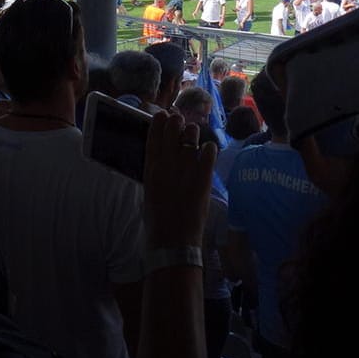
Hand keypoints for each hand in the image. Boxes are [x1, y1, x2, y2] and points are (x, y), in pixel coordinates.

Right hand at [141, 109, 215, 248]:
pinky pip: (209, 149)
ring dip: (193, 133)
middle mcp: (168, 162)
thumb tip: (163, 157)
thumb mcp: (149, 190)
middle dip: (178, 123)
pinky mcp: (204, 176)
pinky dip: (209, 149)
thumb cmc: (157, 220)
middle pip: (174, 127)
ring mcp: (186, 167)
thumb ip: (156, 171)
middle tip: (181, 126)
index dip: (159, 121)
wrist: (173, 240)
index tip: (163, 117)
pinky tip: (206, 154)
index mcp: (151, 166)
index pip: (155, 133)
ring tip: (194, 138)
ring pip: (192, 134)